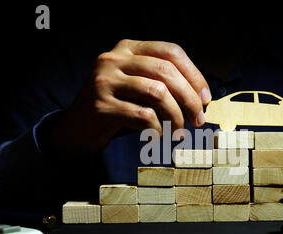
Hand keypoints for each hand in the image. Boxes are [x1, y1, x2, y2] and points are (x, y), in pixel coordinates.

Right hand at [49, 40, 210, 153]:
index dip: (194, 75)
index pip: (171, 51)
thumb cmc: (116, 109)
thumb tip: (200, 98)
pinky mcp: (100, 106)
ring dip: (176, 116)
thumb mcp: (138, 88)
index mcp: (127, 49)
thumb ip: (162, 84)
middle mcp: (114, 59)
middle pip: (166, 71)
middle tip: (198, 119)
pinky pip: (143, 116)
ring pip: (157, 93)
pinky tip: (157, 135)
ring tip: (178, 131)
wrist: (76, 129)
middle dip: (190, 99)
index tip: (205, 98)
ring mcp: (104, 81)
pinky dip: (158, 129)